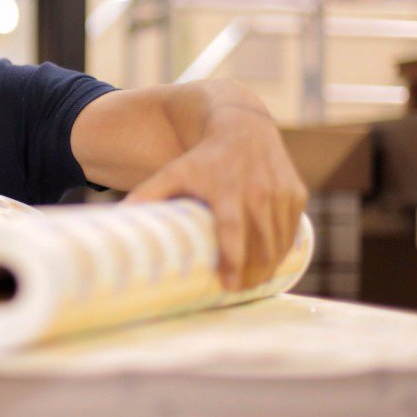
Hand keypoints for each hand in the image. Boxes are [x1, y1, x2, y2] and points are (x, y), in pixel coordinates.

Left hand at [124, 106, 307, 290]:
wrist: (242, 126)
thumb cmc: (203, 157)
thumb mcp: (173, 172)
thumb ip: (149, 194)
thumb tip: (120, 216)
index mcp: (227, 190)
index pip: (234, 231)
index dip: (233, 260)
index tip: (228, 286)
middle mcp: (259, 192)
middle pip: (260, 245)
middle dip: (252, 273)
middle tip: (239, 291)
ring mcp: (281, 193)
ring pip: (280, 242)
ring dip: (269, 266)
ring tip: (253, 282)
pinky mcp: (296, 193)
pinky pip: (292, 230)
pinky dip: (283, 248)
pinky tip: (270, 262)